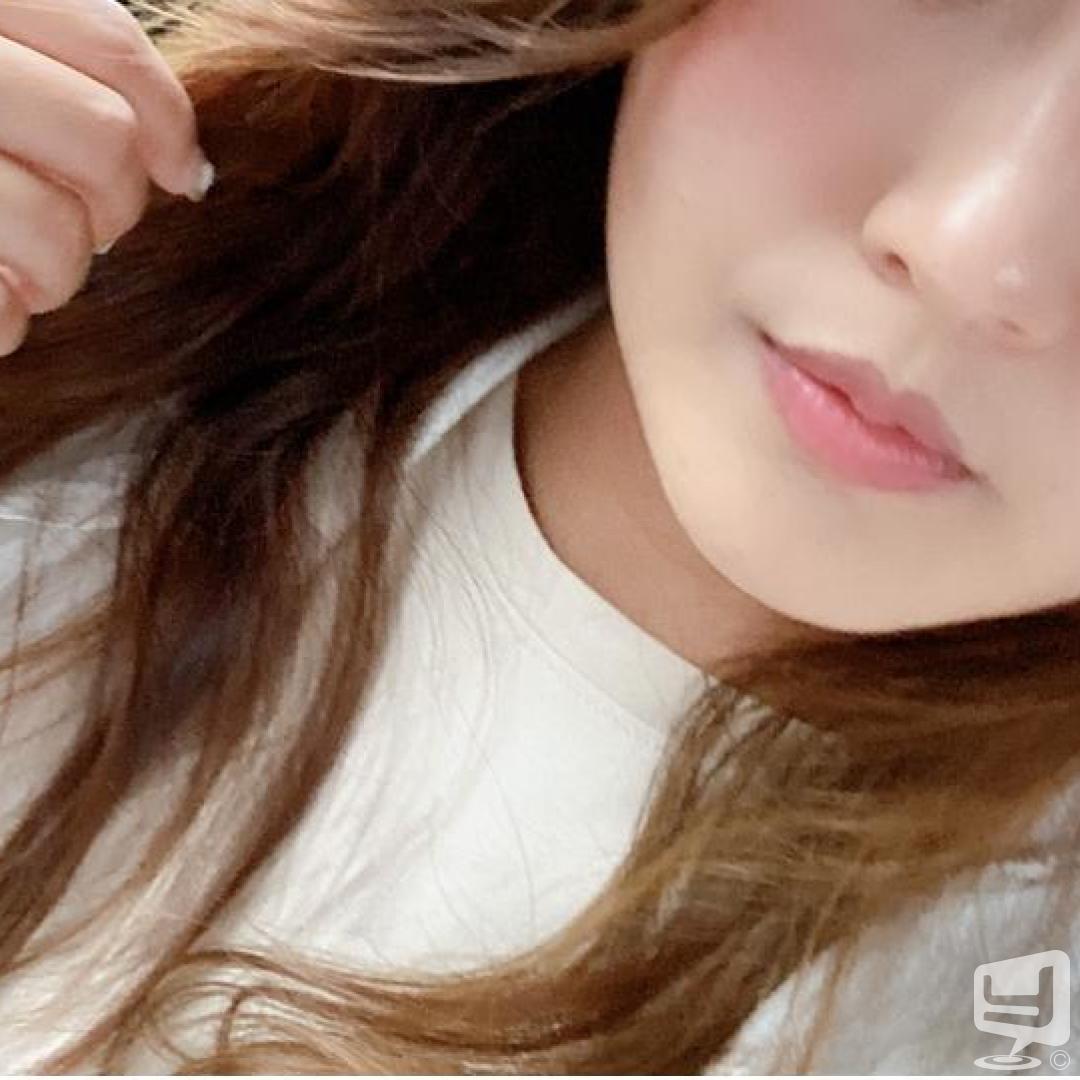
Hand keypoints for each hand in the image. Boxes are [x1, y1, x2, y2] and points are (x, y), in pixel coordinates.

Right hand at [0, 0, 213, 355]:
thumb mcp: (1, 72)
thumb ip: (57, 76)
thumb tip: (186, 168)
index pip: (105, 42)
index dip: (168, 119)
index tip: (183, 173)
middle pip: (101, 140)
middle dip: (111, 206)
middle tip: (78, 231)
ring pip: (57, 230)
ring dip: (53, 274)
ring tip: (15, 272)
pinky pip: (0, 308)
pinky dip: (4, 322)